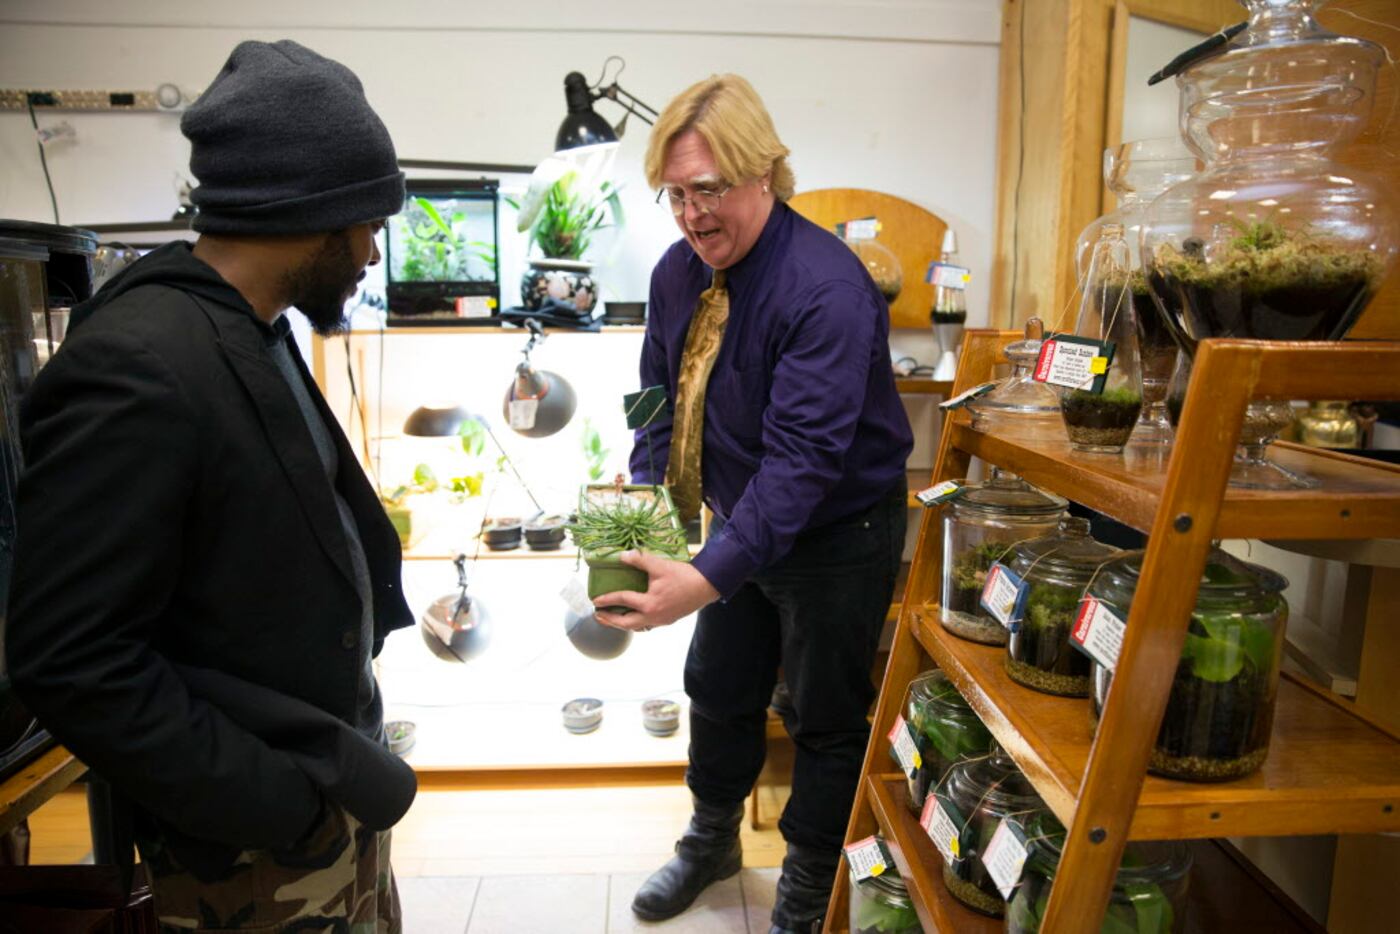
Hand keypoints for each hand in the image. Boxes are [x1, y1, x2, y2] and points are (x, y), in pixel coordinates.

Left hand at [592, 551, 718, 631]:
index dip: (607, 599)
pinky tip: (634, 618)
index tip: (595, 599)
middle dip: (610, 620)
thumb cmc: (683, 576)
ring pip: (636, 627)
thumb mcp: (660, 565)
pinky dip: (636, 623)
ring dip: (622, 624)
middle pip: (626, 623)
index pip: (623, 600)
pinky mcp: (667, 620)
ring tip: (612, 619)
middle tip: (598, 615)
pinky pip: (647, 625)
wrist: (706, 586)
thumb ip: (640, 560)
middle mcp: (653, 616)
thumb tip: (622, 555)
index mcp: (649, 604)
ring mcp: (661, 620)